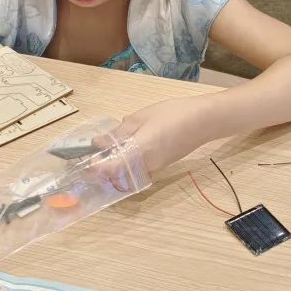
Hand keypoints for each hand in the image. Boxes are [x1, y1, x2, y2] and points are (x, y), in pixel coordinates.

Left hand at [95, 96, 212, 181]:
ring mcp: (155, 168)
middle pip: (118, 176)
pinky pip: (138, 169)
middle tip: (93, 156)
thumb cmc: (173, 114)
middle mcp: (146, 166)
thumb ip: (119, 132)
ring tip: (107, 150)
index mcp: (139, 152)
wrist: (205, 120)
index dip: (95, 169)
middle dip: (103, 170)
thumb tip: (98, 143)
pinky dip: (127, 164)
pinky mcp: (161, 166)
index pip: (111, 169)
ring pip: (127, 174)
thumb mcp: (141, 117)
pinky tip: (125, 148)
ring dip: (114, 167)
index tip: (86, 162)